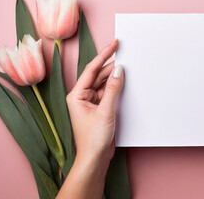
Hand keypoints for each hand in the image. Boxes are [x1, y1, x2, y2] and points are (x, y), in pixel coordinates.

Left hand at [58, 40, 123, 198]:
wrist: (94, 159)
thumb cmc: (93, 139)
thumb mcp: (105, 111)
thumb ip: (112, 89)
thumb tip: (119, 70)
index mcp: (76, 95)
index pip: (91, 69)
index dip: (104, 55)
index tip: (114, 44)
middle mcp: (81, 96)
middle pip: (97, 74)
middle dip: (110, 65)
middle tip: (125, 53)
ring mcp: (89, 102)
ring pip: (103, 83)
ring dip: (113, 76)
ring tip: (126, 66)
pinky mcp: (98, 108)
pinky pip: (107, 92)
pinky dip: (115, 87)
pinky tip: (123, 81)